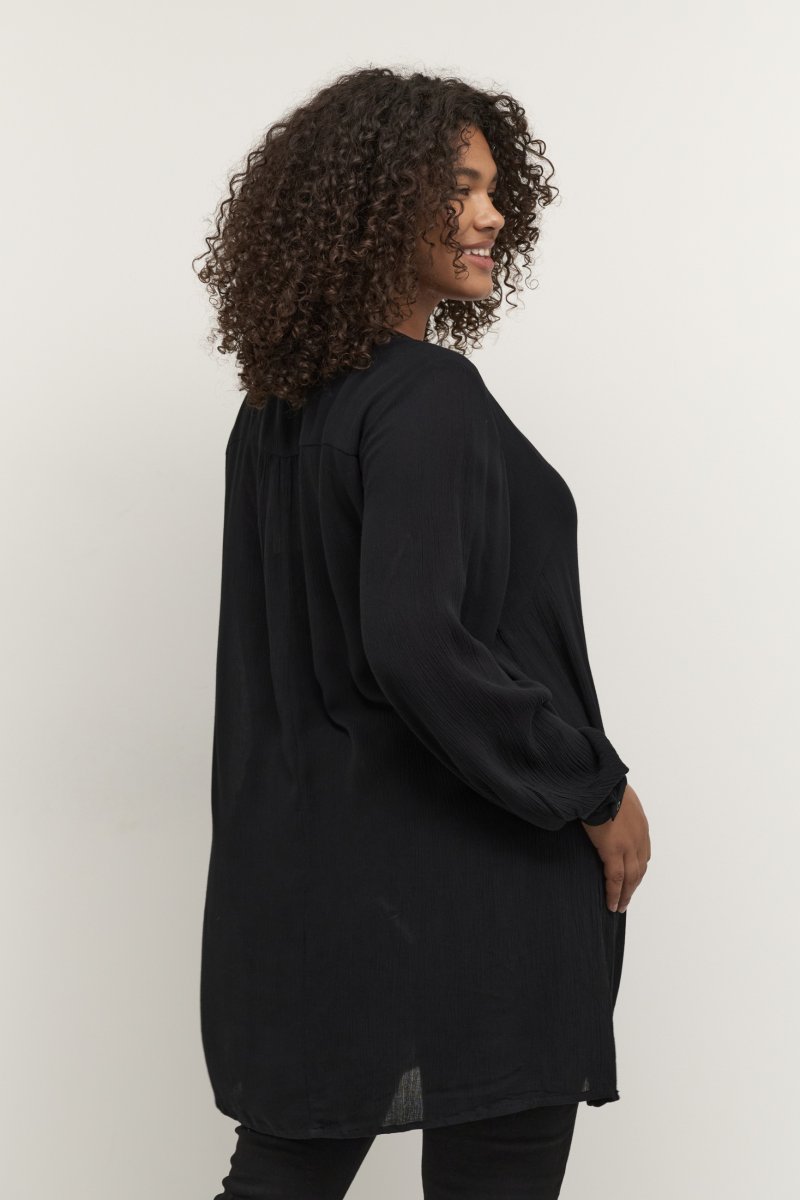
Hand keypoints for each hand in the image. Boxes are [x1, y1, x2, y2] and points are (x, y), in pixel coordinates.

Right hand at [581, 783, 649, 912]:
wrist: (599, 785)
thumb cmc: (603, 786)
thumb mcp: (618, 796)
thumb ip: (617, 808)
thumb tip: (606, 809)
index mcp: (640, 825)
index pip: (642, 854)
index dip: (637, 868)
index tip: (631, 879)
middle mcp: (639, 838)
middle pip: (639, 870)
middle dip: (633, 886)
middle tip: (626, 899)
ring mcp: (628, 846)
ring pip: (631, 878)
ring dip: (626, 894)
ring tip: (619, 906)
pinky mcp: (614, 851)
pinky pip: (616, 879)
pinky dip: (615, 893)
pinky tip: (612, 904)